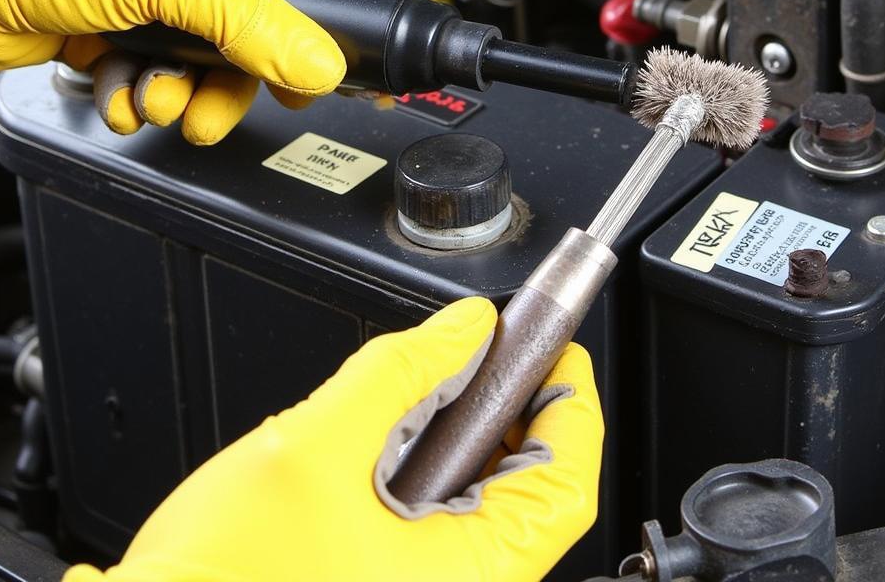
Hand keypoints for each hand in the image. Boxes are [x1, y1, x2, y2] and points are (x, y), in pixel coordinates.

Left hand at [0, 0, 345, 142]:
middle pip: (246, 23)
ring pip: (200, 58)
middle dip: (232, 75)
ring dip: (183, 92)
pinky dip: (141, 95)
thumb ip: (249, 20)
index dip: (311, 10)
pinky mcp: (111, 30)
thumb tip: (318, 61)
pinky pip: (155, 74)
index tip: (324, 59)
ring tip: (160, 102)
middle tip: (220, 107)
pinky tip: (122, 97)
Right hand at [63, 297, 602, 581]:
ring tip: (445, 385)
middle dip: (522, 410)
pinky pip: (444, 522)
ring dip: (475, 436)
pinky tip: (402, 436)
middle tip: (498, 353)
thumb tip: (462, 328)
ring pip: (488, 505)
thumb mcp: (312, 447)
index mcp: (464, 574)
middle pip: (535, 492)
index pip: (566, 485)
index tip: (558, 350)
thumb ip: (398, 373)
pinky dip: (437, 467)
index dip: (572, 404)